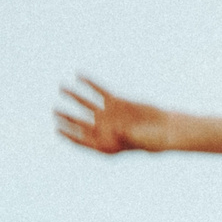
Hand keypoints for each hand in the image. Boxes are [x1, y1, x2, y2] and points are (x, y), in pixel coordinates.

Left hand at [55, 76, 173, 154]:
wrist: (166, 130)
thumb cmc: (154, 140)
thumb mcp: (138, 140)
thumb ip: (125, 135)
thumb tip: (114, 128)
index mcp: (106, 145)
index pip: (83, 141)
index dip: (70, 135)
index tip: (58, 129)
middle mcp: (104, 130)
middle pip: (80, 123)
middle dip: (67, 117)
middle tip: (55, 111)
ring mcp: (109, 115)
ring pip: (86, 105)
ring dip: (74, 97)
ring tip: (62, 88)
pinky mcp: (116, 103)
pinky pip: (100, 92)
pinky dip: (90, 84)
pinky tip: (79, 76)